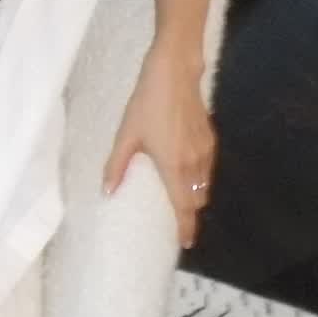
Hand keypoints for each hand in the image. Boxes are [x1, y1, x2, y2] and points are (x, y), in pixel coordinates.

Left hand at [102, 46, 217, 249]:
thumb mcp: (126, 135)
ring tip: (178, 196)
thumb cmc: (147, 104)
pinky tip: (184, 169)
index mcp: (174, 167)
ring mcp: (206, 150)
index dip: (186, 227)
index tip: (184, 243)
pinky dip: (199, 176)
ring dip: (194, 194)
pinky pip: (207, 167)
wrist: (175, 74)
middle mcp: (195, 163)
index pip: (184, 207)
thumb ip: (117, 166)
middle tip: (174, 217)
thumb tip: (107, 192)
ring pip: (204, 183)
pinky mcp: (210, 137)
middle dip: (189, 211)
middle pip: (198, 198)